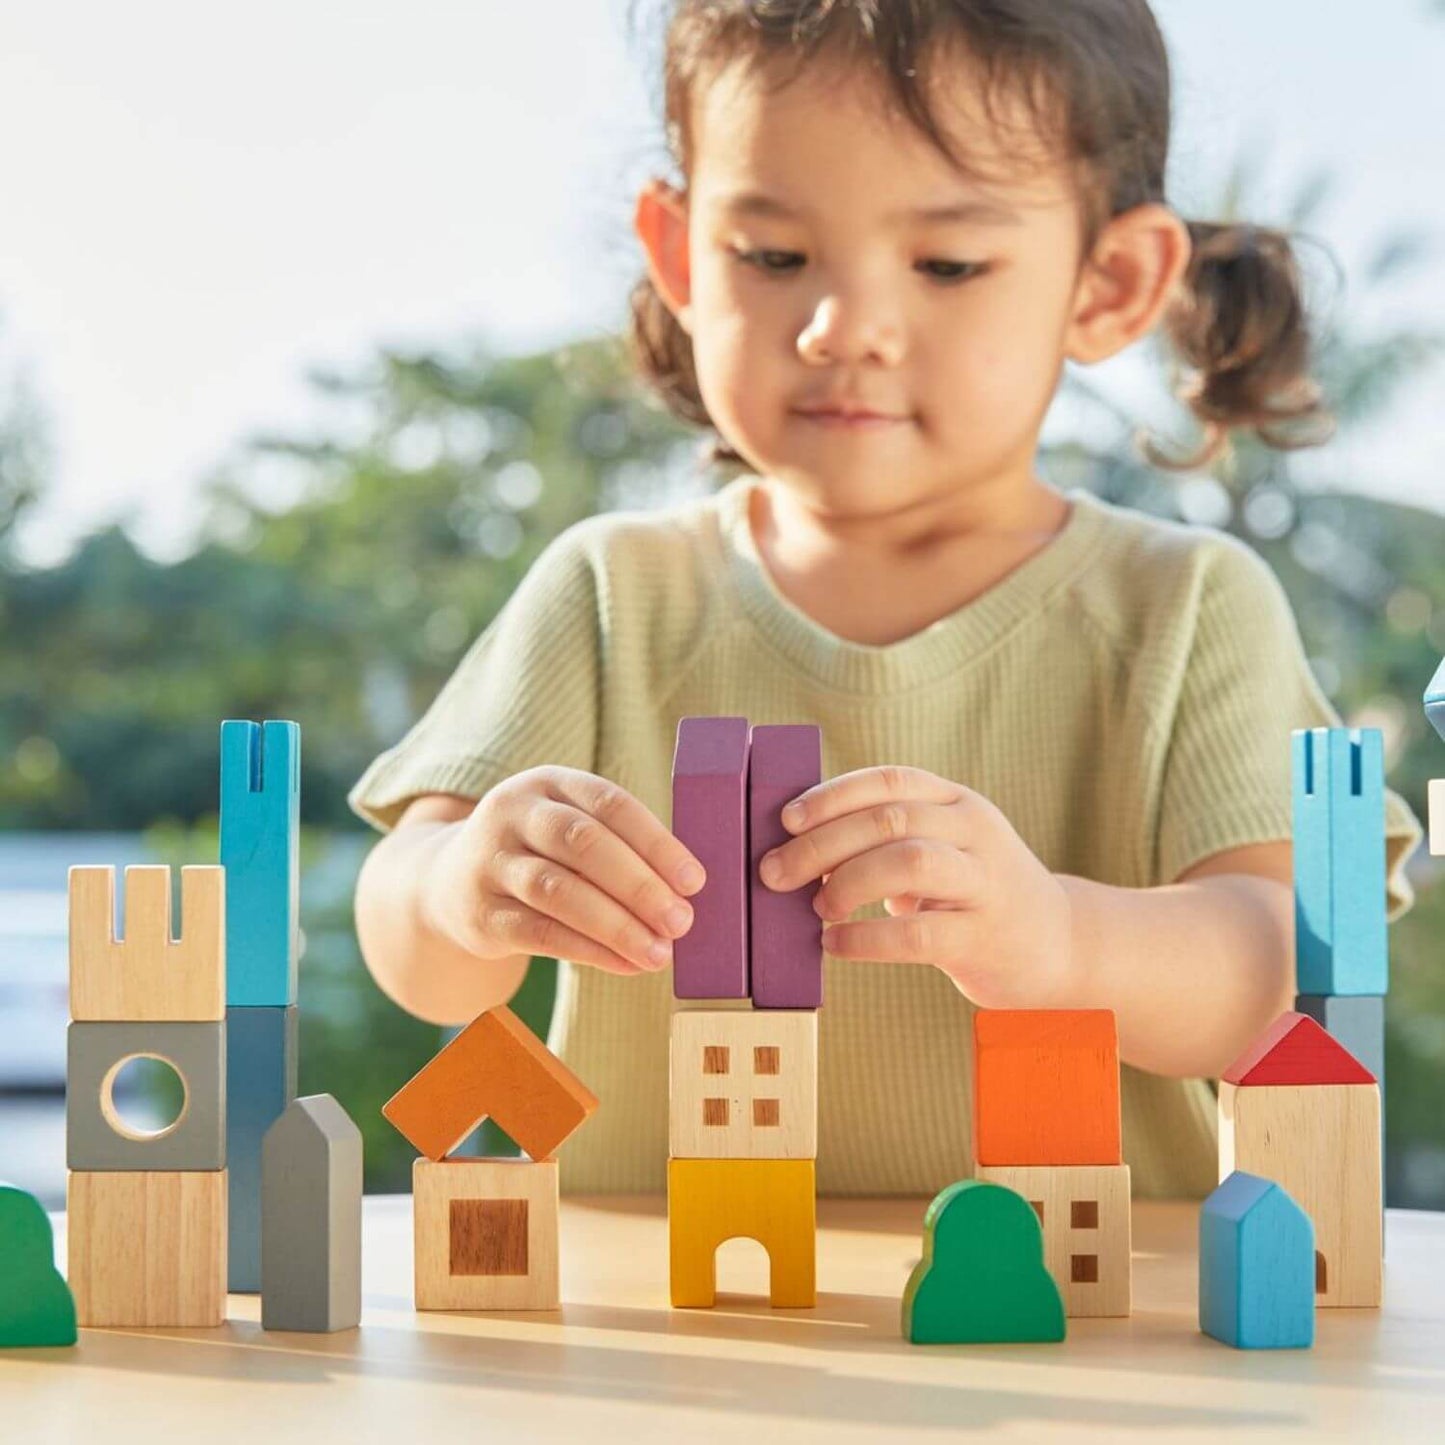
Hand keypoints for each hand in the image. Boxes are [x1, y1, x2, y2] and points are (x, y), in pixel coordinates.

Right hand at [423, 766, 705, 976]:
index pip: (610, 804)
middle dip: (639, 885)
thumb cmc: (538, 855)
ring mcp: (491, 861)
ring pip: (559, 891)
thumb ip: (618, 848)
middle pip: (583, 844)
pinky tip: (625, 964)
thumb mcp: (566, 830)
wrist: (446, 883)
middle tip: (682, 921)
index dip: (656, 842)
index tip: (694, 881)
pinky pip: (540, 933)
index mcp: (549, 783)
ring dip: (617, 926)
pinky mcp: (480, 912)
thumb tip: (685, 894)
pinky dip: (589, 951)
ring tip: (659, 952)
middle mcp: (513, 813)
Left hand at [758, 765, 1074, 1008]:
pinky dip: (866, 938)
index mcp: (958, 803)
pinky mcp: (985, 937)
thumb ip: (888, 838)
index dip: (832, 795)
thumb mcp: (944, 848)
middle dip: (821, 844)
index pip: (890, 780)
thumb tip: (797, 845)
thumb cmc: (974, 894)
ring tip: (818, 907)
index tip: (786, 819)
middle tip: (775, 872)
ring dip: (848, 882)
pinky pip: (918, 933)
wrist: (1060, 944)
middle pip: (890, 820)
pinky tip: (835, 945)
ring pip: (909, 862)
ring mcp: (986, 883)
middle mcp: (976, 832)